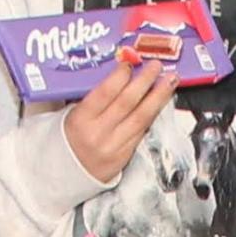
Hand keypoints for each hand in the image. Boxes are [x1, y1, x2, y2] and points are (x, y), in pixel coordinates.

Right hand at [63, 56, 177, 182]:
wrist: (65, 173)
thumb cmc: (69, 138)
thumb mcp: (70, 114)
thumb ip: (91, 96)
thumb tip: (115, 73)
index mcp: (81, 120)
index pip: (105, 93)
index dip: (121, 76)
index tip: (130, 64)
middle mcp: (98, 133)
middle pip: (128, 102)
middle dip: (145, 81)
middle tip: (157, 66)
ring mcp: (114, 147)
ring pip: (141, 118)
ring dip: (158, 97)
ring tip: (170, 81)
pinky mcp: (125, 157)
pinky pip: (142, 132)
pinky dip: (153, 114)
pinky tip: (161, 103)